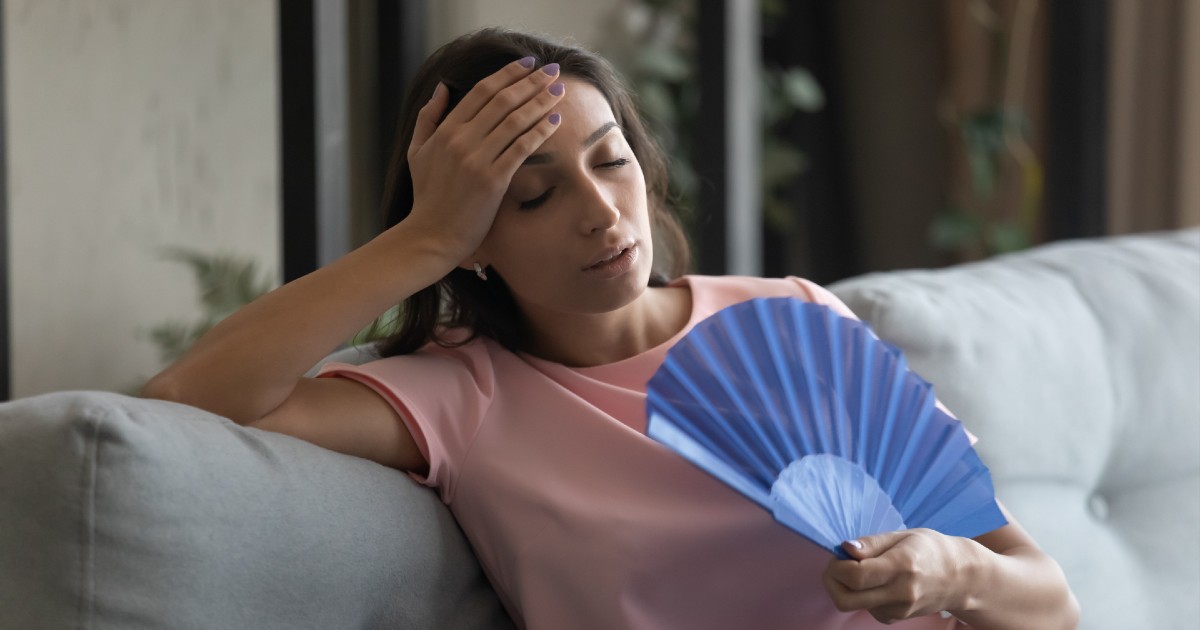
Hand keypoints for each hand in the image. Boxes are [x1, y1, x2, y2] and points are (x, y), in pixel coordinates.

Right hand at [403, 57, 565, 264]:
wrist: (432, 235)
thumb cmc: (427, 196)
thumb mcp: (417, 152)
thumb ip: (428, 118)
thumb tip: (442, 87)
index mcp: (445, 130)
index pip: (481, 91)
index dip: (508, 74)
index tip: (527, 64)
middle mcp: (461, 140)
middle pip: (503, 100)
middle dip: (531, 82)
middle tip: (552, 70)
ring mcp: (477, 159)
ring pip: (516, 120)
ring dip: (541, 102)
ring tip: (559, 90)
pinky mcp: (493, 180)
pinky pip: (522, 147)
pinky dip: (541, 130)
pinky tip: (556, 120)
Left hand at [822, 528, 978, 623]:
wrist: (961, 579)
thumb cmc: (931, 550)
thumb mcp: (903, 535)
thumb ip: (871, 543)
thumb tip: (845, 548)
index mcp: (901, 566)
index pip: (855, 576)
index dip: (837, 565)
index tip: (839, 553)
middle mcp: (900, 593)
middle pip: (845, 599)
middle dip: (831, 581)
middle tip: (838, 563)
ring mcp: (898, 610)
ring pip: (852, 604)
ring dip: (845, 587)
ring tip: (862, 568)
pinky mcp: (894, 618)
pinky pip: (864, 608)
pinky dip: (860, 594)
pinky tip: (875, 581)